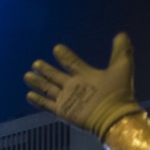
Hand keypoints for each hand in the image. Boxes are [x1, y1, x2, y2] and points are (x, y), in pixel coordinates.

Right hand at [24, 32, 142, 140]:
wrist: (113, 115)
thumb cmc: (119, 93)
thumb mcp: (122, 66)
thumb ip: (120, 50)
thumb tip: (121, 34)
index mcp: (86, 75)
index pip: (71, 62)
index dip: (64, 55)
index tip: (57, 48)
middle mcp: (74, 86)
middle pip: (56, 76)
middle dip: (46, 69)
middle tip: (36, 63)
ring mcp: (67, 98)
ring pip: (48, 88)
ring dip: (38, 82)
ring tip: (27, 75)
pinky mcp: (63, 111)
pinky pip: (47, 104)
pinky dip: (38, 100)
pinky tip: (29, 95)